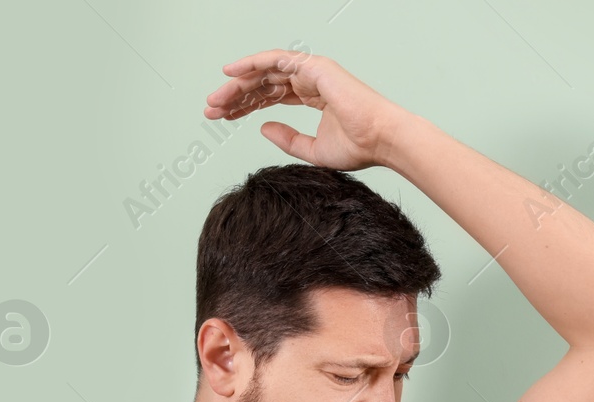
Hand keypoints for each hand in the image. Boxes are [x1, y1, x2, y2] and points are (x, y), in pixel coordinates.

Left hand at [204, 49, 407, 170]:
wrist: (381, 140)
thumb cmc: (359, 148)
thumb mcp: (313, 150)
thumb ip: (288, 139)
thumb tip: (262, 127)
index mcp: (313, 96)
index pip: (271, 96)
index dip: (246, 105)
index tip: (224, 117)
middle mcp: (310, 81)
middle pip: (264, 83)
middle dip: (236, 96)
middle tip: (212, 108)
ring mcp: (312, 71)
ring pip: (264, 72)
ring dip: (238, 84)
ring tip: (216, 99)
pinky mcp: (313, 67)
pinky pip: (275, 60)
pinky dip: (251, 63)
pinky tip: (231, 73)